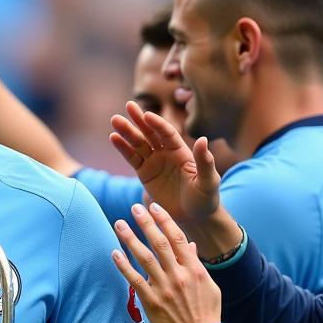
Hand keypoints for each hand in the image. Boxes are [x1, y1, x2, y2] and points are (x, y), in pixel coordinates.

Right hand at [110, 102, 220, 224]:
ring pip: (138, 144)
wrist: (194, 217)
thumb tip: (202, 139)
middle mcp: (167, 153)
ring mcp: (154, 162)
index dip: (158, 124)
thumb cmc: (206, 198)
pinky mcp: (144, 174)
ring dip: (127, 132)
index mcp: (182, 151)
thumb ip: (204, 161)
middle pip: (151, 133)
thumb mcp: (208, 181)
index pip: (168, 134)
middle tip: (128, 105)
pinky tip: (113, 138)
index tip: (147, 115)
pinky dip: (122, 148)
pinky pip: (132, 159)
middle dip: (139, 120)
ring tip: (115, 120)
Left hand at [111, 202, 221, 322]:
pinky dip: (123, 265)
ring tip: (119, 224)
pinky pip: (134, 279)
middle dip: (146, 222)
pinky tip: (114, 253)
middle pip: (160, 242)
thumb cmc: (206, 313)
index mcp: (194, 269)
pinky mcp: (151, 301)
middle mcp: (178, 274)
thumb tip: (190, 245)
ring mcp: (164, 287)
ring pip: (144, 256)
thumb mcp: (209, 285)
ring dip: (130, 238)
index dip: (165, 220)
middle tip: (135, 207)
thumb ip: (196, 264)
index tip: (154, 206)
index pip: (178, 237)